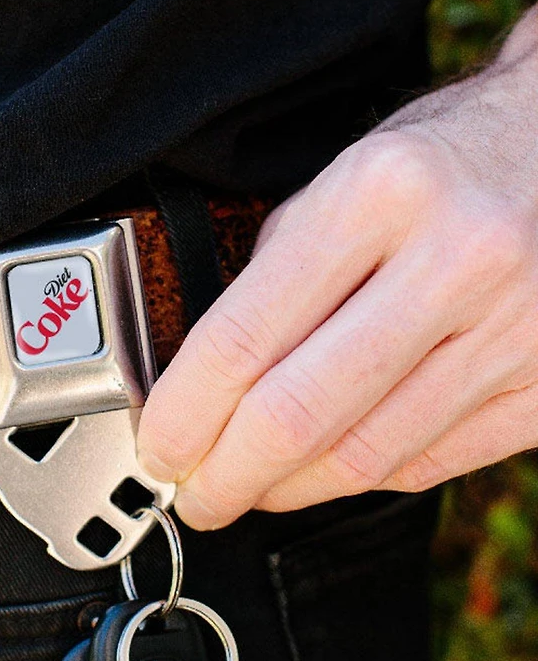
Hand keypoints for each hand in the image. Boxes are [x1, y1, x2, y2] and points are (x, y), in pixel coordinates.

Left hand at [137, 9, 537, 529]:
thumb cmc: (444, 165)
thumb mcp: (345, 181)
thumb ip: (278, 279)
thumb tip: (205, 389)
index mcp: (380, 194)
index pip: (243, 339)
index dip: (183, 415)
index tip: (158, 450)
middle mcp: (456, 261)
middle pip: (297, 417)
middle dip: (223, 477)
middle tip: (194, 495)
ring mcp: (511, 330)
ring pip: (361, 458)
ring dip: (285, 490)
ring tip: (251, 487)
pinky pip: (424, 465)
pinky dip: (356, 480)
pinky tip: (323, 471)